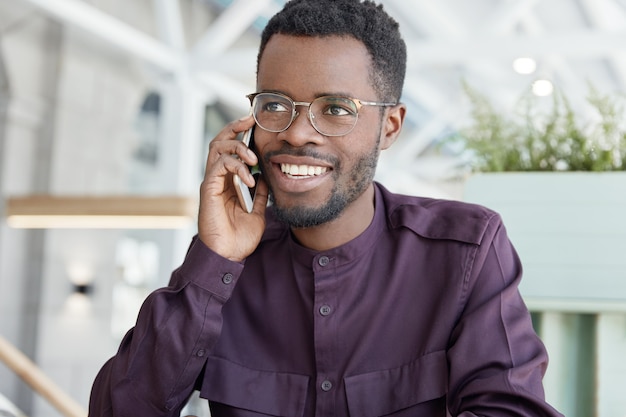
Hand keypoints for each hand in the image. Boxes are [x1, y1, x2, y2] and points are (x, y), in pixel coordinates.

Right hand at [198, 115, 268, 261]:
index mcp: (227, 182)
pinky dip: (236, 167)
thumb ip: (260, 195)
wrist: (228, 257)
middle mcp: (217, 179)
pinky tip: (249, 177)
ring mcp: (211, 183)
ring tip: (254, 158)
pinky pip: (219, 166)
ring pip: (217, 148)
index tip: (255, 123)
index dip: (240, 134)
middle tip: (251, 120)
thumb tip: (267, 179)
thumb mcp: (257, 212)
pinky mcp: (209, 190)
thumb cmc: (239, 238)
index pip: (230, 149)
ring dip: (237, 147)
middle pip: (219, 141)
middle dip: (235, 127)